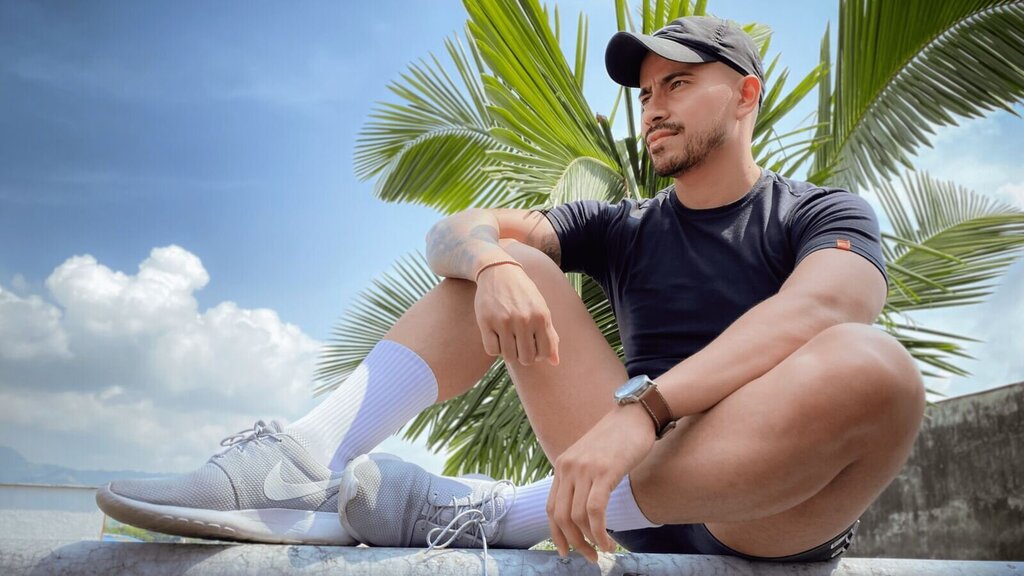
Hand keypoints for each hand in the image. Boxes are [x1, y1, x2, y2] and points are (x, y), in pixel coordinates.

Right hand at [474, 263, 559, 366]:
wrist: (498, 271)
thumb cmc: (523, 293)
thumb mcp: (541, 309)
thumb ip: (550, 335)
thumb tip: (555, 362)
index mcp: (541, 317)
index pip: (544, 353)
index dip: (539, 354)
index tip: (533, 345)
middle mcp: (524, 320)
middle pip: (526, 358)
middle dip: (523, 355)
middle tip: (519, 343)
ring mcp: (504, 321)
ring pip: (508, 356)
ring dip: (508, 352)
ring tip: (508, 339)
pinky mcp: (486, 321)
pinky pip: (492, 350)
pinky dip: (495, 348)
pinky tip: (497, 336)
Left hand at [546, 403, 655, 562]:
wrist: (635, 415)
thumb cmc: (618, 438)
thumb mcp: (591, 457)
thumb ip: (582, 477)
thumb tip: (582, 509)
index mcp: (563, 465)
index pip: (551, 507)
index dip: (556, 533)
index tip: (565, 550)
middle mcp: (568, 467)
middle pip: (560, 516)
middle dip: (573, 543)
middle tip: (589, 557)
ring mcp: (585, 469)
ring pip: (577, 517)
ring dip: (590, 541)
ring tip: (604, 551)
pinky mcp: (604, 472)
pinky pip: (595, 511)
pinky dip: (600, 532)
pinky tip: (610, 542)